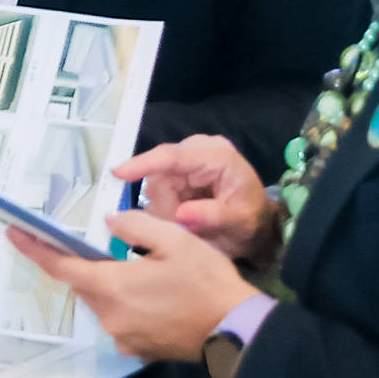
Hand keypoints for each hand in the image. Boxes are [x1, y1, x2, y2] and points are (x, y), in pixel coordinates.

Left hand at [8, 212, 258, 363]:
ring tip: (146, 271)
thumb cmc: (205, 281)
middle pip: (84, 285)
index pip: (61, 267)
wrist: (235, 331)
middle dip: (89, 265)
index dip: (35, 249)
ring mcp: (122, 338)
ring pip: (104, 302)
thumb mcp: (174, 239)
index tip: (14, 232)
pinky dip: (128, 305)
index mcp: (112, 287)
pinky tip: (155, 297)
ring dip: (112, 285)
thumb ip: (134, 226)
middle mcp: (109, 316)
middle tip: (113, 248)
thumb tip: (109, 223)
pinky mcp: (138, 350)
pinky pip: (121, 321)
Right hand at [114, 135, 275, 261]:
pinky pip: (161, 190)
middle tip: (182, 227)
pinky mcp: (182, 172)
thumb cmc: (253, 222)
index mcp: (217, 156)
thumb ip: (212, 216)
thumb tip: (180, 214)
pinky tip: (185, 218)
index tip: (118, 173)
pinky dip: (168, 209)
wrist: (260, 226)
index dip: (144, 163)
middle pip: (160, 172)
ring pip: (157, 183)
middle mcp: (200, 151)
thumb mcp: (239, 222)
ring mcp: (190, 160)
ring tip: (190, 224)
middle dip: (164, 203)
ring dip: (166, 208)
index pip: (173, 156)